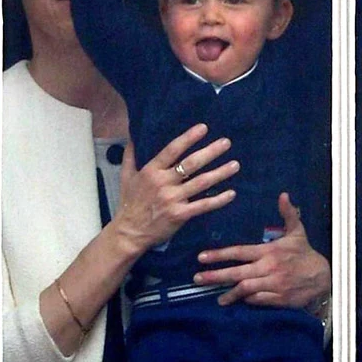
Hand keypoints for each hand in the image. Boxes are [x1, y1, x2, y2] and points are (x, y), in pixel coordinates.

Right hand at [113, 123, 238, 256]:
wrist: (129, 232)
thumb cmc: (129, 203)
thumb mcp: (126, 176)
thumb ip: (130, 155)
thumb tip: (133, 135)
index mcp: (151, 171)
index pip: (172, 150)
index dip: (188, 138)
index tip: (203, 128)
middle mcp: (163, 183)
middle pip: (191, 164)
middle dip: (210, 152)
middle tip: (226, 142)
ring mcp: (173, 199)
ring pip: (201, 183)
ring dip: (220, 173)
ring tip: (235, 165)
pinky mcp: (180, 215)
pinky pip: (203, 205)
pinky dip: (218, 200)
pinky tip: (231, 193)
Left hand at [193, 191, 330, 306]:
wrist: (324, 277)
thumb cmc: (305, 253)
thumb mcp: (298, 231)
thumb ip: (288, 214)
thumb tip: (283, 195)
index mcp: (269, 251)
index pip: (239, 252)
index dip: (219, 254)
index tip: (201, 257)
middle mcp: (268, 268)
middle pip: (237, 273)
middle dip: (216, 276)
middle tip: (198, 279)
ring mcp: (273, 284)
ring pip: (246, 289)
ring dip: (229, 293)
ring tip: (216, 297)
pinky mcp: (279, 299)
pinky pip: (258, 300)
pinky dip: (247, 301)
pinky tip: (237, 300)